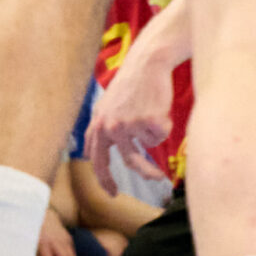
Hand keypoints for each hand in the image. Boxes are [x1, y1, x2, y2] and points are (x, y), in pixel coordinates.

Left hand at [87, 59, 176, 193]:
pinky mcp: (148, 120)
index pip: (97, 160)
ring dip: (156, 134)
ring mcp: (129, 124)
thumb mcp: (107, 105)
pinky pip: (161, 135)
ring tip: (157, 117)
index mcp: (98, 125)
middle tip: (157, 178)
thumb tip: (91, 154)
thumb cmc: (131, 82)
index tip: (113, 193)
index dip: (105, 180)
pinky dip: (165, 125)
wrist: (147, 61)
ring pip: (149, 147)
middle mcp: (110, 127)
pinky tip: (160, 107)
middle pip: (128, 162)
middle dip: (145, 172)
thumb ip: (101, 128)